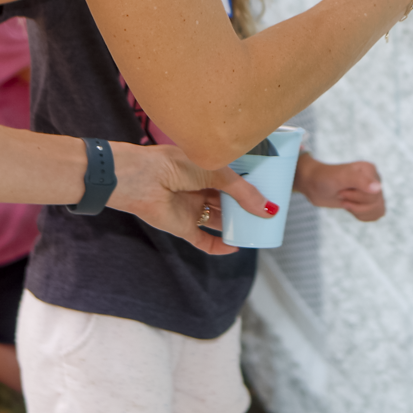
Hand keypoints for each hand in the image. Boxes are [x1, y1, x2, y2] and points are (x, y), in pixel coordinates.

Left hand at [105, 143, 274, 255]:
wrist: (139, 179)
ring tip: (258, 231)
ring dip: (236, 227)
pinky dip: (219, 247)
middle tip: (270, 214)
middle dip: (247, 208)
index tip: (273, 191)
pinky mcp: (182, 227)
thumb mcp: (216, 171)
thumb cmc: (173, 164)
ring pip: (219, 221)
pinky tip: (235, 248)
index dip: (252, 186)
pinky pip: (203, 241)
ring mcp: (191, 208)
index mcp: (205, 168)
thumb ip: (242, 191)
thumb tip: (268, 209)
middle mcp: (199, 188)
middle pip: (229, 202)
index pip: (234, 178)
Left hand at [295, 153, 385, 221]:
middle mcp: (374, 180)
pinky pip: (376, 214)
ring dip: (358, 210)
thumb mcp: (340, 178)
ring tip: (345, 201)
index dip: (356, 197)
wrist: (314, 186)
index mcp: (370, 170)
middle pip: (376, 203)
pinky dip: (362, 215)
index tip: (341, 189)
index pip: (375, 193)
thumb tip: (379, 188)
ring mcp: (372, 191)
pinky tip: (351, 207)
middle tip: (341, 194)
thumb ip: (360, 181)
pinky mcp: (369, 201)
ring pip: (378, 210)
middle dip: (355, 203)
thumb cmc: (325, 178)